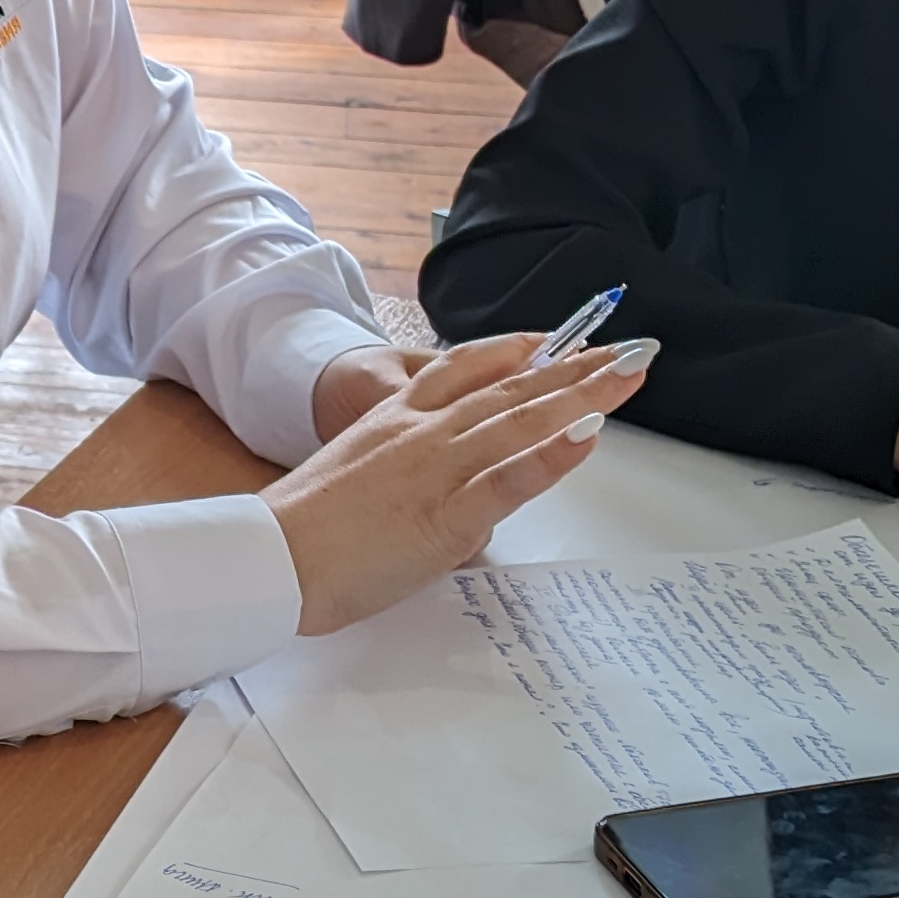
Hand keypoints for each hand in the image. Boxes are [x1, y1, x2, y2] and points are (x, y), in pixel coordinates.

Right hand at [270, 330, 651, 632]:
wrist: (269, 558)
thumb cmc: (303, 531)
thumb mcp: (358, 482)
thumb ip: (411, 482)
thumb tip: (458, 509)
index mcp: (394, 419)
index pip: (465, 369)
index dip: (516, 351)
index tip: (553, 339)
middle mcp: (421, 431)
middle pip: (510, 388)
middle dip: (574, 366)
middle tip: (627, 350)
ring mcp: (435, 468)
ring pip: (519, 420)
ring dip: (581, 395)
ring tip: (629, 375)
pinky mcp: (445, 514)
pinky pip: (508, 478)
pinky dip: (551, 454)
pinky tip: (588, 436)